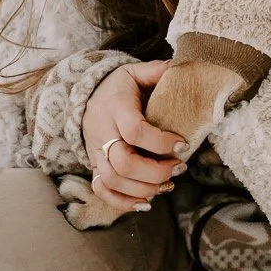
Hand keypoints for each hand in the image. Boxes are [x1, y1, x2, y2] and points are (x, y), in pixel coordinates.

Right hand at [80, 60, 186, 215]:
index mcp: (116, 108)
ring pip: (113, 180)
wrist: (87, 95)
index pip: (135, 130)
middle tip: (179, 168)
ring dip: (143, 188)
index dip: (160, 142)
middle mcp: (102, 132)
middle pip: (123, 163)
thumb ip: (156, 71)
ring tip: (168, 184)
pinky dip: (122, 202)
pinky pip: (102, 190)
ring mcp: (95, 152)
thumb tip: (179, 68)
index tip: (183, 144)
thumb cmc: (119, 86)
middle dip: (155, 172)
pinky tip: (146, 202)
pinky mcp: (94, 165)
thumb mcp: (134, 71)